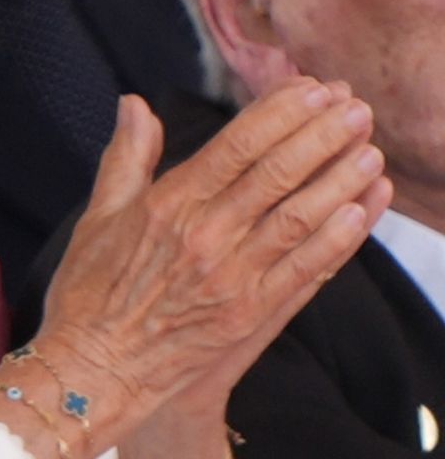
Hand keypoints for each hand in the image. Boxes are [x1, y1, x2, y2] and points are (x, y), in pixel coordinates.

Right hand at [35, 82, 389, 443]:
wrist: (95, 371)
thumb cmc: (89, 293)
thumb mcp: (98, 217)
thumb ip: (126, 158)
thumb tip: (134, 104)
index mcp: (166, 207)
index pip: (235, 146)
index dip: (279, 113)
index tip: (310, 87)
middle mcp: (204, 238)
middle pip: (276, 174)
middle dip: (321, 135)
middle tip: (355, 107)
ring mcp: (232, 279)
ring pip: (299, 218)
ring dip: (339, 181)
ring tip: (370, 150)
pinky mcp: (251, 316)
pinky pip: (306, 271)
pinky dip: (339, 240)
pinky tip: (362, 211)